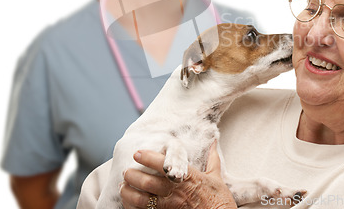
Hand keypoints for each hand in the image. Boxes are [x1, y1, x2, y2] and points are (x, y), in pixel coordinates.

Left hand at [120, 142, 236, 208]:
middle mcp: (176, 191)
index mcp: (187, 177)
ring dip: (129, 193)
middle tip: (126, 171)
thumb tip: (213, 141)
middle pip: (147, 182)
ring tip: (123, 187)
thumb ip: (212, 158)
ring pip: (142, 200)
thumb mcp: (216, 177)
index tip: (137, 153)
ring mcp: (170, 206)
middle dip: (133, 175)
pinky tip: (129, 203)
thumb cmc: (220, 200)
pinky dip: (134, 207)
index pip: (162, 164)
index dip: (147, 157)